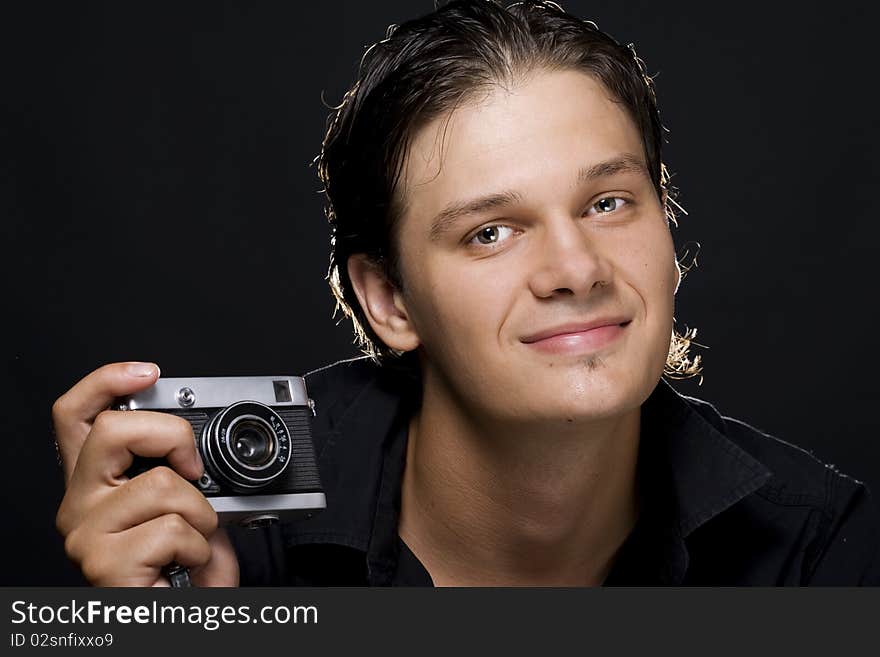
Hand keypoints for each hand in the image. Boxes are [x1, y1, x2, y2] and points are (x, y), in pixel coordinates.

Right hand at [52, 362, 239, 586]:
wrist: (177, 623)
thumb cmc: (180, 573)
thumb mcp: (182, 511)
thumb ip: (180, 476)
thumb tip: (196, 451)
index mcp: (95, 485)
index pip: (75, 416)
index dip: (105, 382)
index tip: (146, 373)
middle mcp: (79, 506)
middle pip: (112, 431)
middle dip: (173, 436)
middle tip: (193, 468)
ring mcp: (86, 536)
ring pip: (160, 484)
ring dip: (200, 514)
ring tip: (192, 542)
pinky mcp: (104, 565)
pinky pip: (174, 530)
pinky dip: (200, 547)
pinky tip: (185, 566)